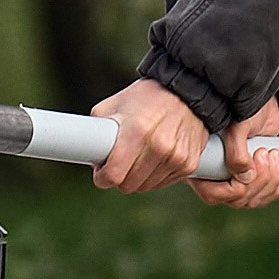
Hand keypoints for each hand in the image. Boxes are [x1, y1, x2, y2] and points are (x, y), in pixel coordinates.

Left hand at [88, 78, 225, 192]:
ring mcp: (176, 157)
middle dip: (119, 177)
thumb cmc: (145, 97)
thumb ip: (97, 129)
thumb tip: (88, 155)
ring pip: (146, 186)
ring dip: (139, 177)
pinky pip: (164, 183)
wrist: (187, 91)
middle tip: (120, 161)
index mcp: (136, 131)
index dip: (103, 177)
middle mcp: (159, 146)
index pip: (114, 175)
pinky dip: (157, 175)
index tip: (102, 173)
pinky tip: (156, 156)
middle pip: (128, 185)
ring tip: (140, 154)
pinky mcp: (189, 164)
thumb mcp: (114, 104)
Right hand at [194, 93, 278, 209]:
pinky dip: (277, 187)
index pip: (213, 193)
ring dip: (269, 182)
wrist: (258, 97)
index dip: (234, 188)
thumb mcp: (236, 126)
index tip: (252, 164)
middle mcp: (217, 175)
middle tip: (266, 153)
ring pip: (252, 199)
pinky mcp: (255, 176)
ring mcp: (237, 177)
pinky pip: (264, 195)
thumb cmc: (239, 107)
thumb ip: (236, 152)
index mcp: (203, 165)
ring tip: (274, 156)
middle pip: (237, 199)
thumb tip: (245, 178)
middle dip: (257, 181)